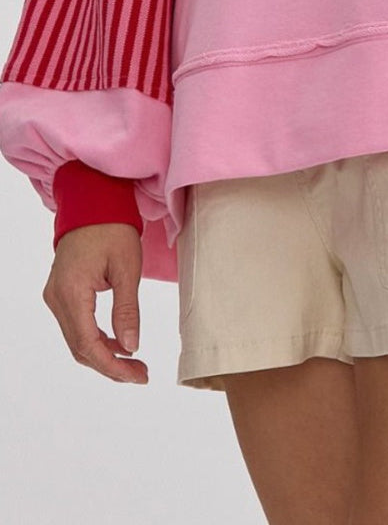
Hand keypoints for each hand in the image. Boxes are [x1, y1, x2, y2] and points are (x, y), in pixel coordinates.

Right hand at [42, 223, 148, 383]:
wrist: (93, 202)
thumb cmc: (113, 229)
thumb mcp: (127, 268)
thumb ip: (127, 310)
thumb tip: (131, 347)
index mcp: (72, 292)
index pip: (88, 345)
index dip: (113, 366)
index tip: (137, 375)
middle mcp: (56, 298)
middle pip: (79, 348)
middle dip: (110, 366)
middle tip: (141, 373)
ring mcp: (55, 296)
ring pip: (76, 340)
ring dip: (103, 355)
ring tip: (134, 363)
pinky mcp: (60, 293)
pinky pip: (75, 326)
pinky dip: (95, 339)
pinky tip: (118, 343)